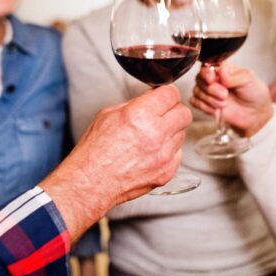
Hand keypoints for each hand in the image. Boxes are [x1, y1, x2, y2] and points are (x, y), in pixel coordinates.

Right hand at [41, 85, 190, 239]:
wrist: (91, 182)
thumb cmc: (95, 150)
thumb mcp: (109, 114)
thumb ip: (135, 104)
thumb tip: (152, 98)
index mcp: (140, 115)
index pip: (172, 94)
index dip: (167, 94)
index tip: (164, 97)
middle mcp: (156, 134)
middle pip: (184, 113)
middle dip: (174, 111)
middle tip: (163, 114)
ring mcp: (164, 155)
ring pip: (182, 134)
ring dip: (171, 132)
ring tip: (151, 137)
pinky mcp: (167, 172)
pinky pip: (177, 154)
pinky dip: (168, 151)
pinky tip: (151, 153)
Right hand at [190, 63, 272, 137]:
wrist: (256, 114)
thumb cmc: (254, 92)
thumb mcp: (248, 79)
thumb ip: (233, 76)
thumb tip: (220, 71)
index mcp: (223, 68)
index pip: (207, 65)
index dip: (206, 72)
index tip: (212, 78)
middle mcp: (213, 78)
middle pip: (199, 78)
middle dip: (210, 89)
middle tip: (225, 95)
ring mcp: (209, 91)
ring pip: (196, 91)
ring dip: (209, 99)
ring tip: (224, 104)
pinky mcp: (206, 104)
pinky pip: (194, 102)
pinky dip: (204, 106)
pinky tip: (216, 110)